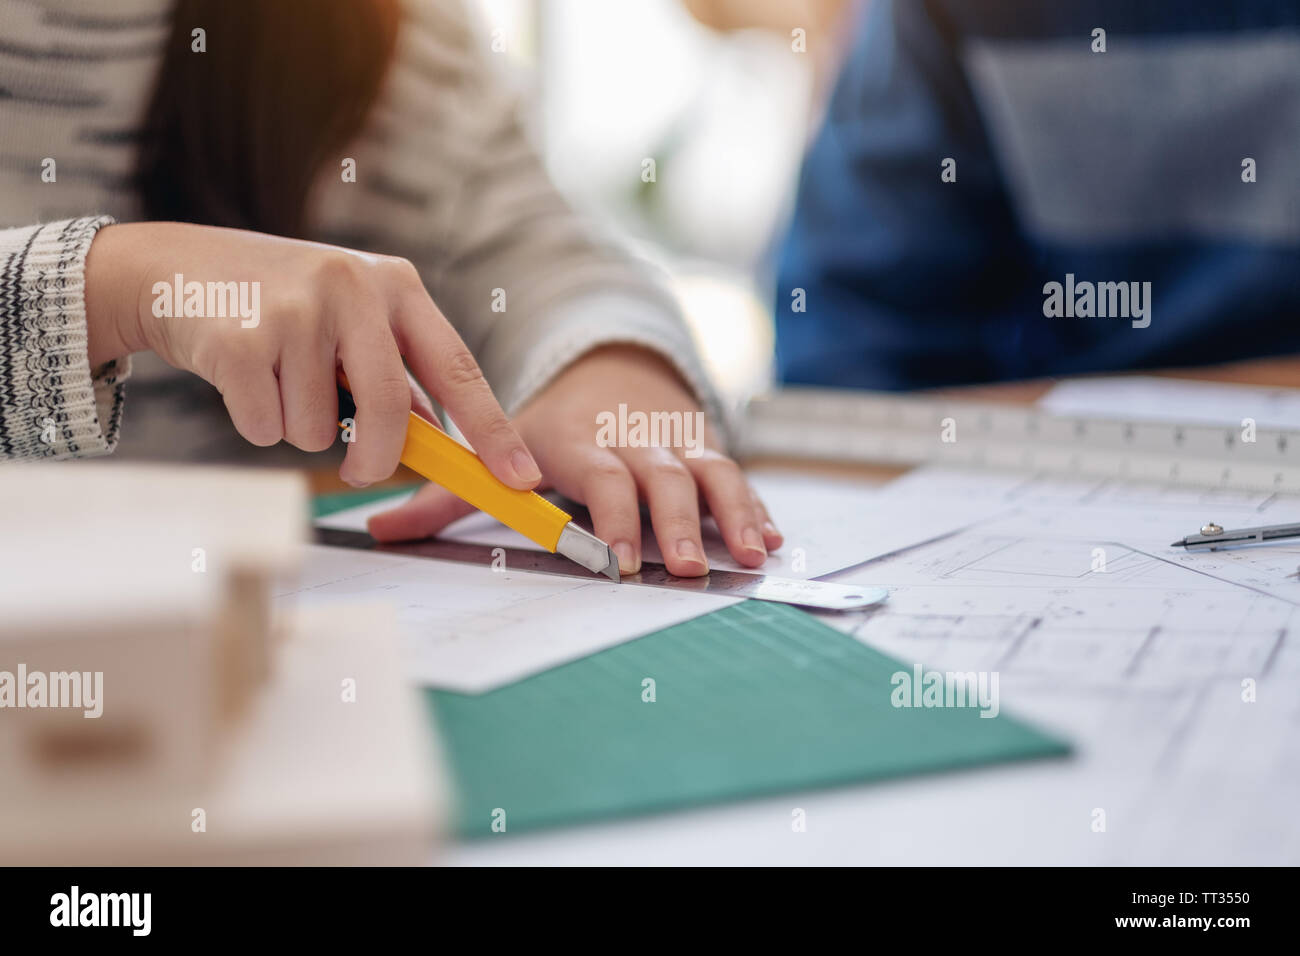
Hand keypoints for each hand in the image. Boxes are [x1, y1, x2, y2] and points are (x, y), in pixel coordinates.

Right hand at [84, 221, 540, 489]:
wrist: (177, 269)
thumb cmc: (282, 305)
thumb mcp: (351, 319)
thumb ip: (396, 373)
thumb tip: (440, 445)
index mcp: (395, 284)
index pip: (459, 368)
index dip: (493, 430)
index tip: (522, 478)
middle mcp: (352, 286)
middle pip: (391, 413)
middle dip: (377, 460)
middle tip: (360, 471)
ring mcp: (296, 309)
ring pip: (321, 430)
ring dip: (300, 427)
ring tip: (278, 378)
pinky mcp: (240, 338)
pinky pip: (266, 429)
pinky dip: (256, 424)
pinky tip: (242, 378)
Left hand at [368, 345, 782, 575]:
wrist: (608, 372)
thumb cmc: (551, 428)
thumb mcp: (503, 449)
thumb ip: (450, 493)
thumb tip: (379, 529)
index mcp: (579, 441)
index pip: (602, 476)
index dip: (615, 516)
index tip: (622, 559)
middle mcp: (633, 440)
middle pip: (663, 478)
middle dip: (680, 523)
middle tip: (690, 568)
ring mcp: (676, 443)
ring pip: (712, 474)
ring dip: (734, 513)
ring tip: (751, 554)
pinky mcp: (707, 450)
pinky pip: (737, 477)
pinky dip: (757, 506)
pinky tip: (773, 539)